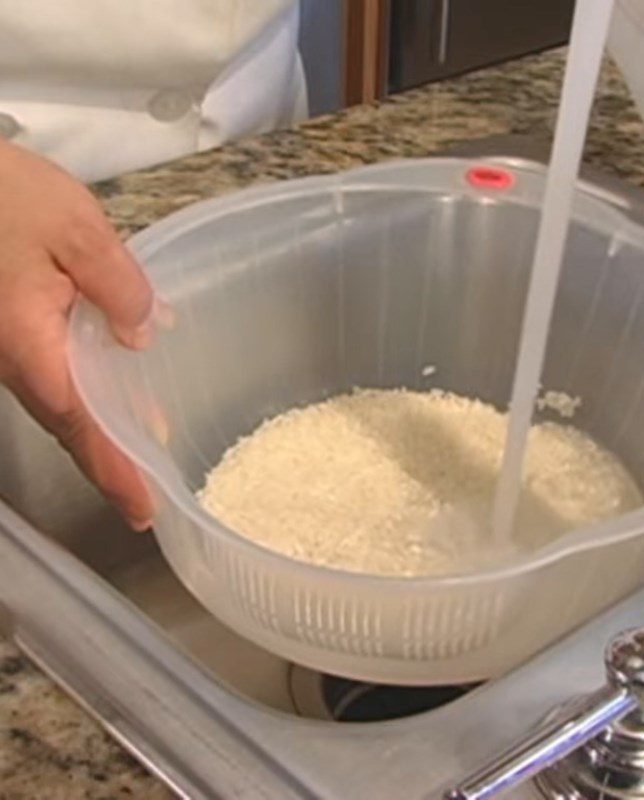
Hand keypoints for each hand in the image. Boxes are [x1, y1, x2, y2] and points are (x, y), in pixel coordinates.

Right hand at [0, 138, 155, 528]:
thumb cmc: (3, 195)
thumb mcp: (76, 228)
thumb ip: (118, 286)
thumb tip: (144, 335)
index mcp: (32, 345)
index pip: (82, 424)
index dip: (114, 469)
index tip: (141, 509)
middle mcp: (16, 359)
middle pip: (70, 426)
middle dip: (110, 464)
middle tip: (145, 500)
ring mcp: (9, 348)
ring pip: (61, 404)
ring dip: (102, 433)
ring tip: (142, 454)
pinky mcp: (11, 330)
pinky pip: (53, 375)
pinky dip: (88, 395)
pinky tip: (116, 390)